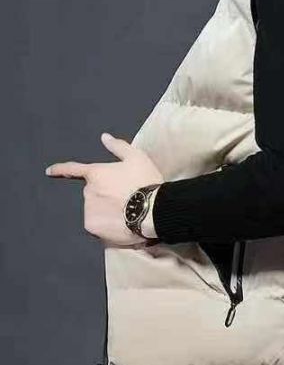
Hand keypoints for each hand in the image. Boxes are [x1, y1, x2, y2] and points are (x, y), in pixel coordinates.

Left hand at [45, 132, 163, 247]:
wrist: (153, 210)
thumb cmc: (145, 182)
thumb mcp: (137, 158)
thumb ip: (119, 147)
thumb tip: (104, 137)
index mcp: (96, 173)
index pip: (74, 169)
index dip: (61, 169)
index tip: (49, 171)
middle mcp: (88, 191)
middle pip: (93, 194)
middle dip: (105, 195)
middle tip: (127, 199)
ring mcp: (89, 210)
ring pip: (96, 211)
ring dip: (107, 211)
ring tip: (128, 213)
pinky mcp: (93, 227)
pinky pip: (98, 226)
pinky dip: (107, 226)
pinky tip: (123, 224)